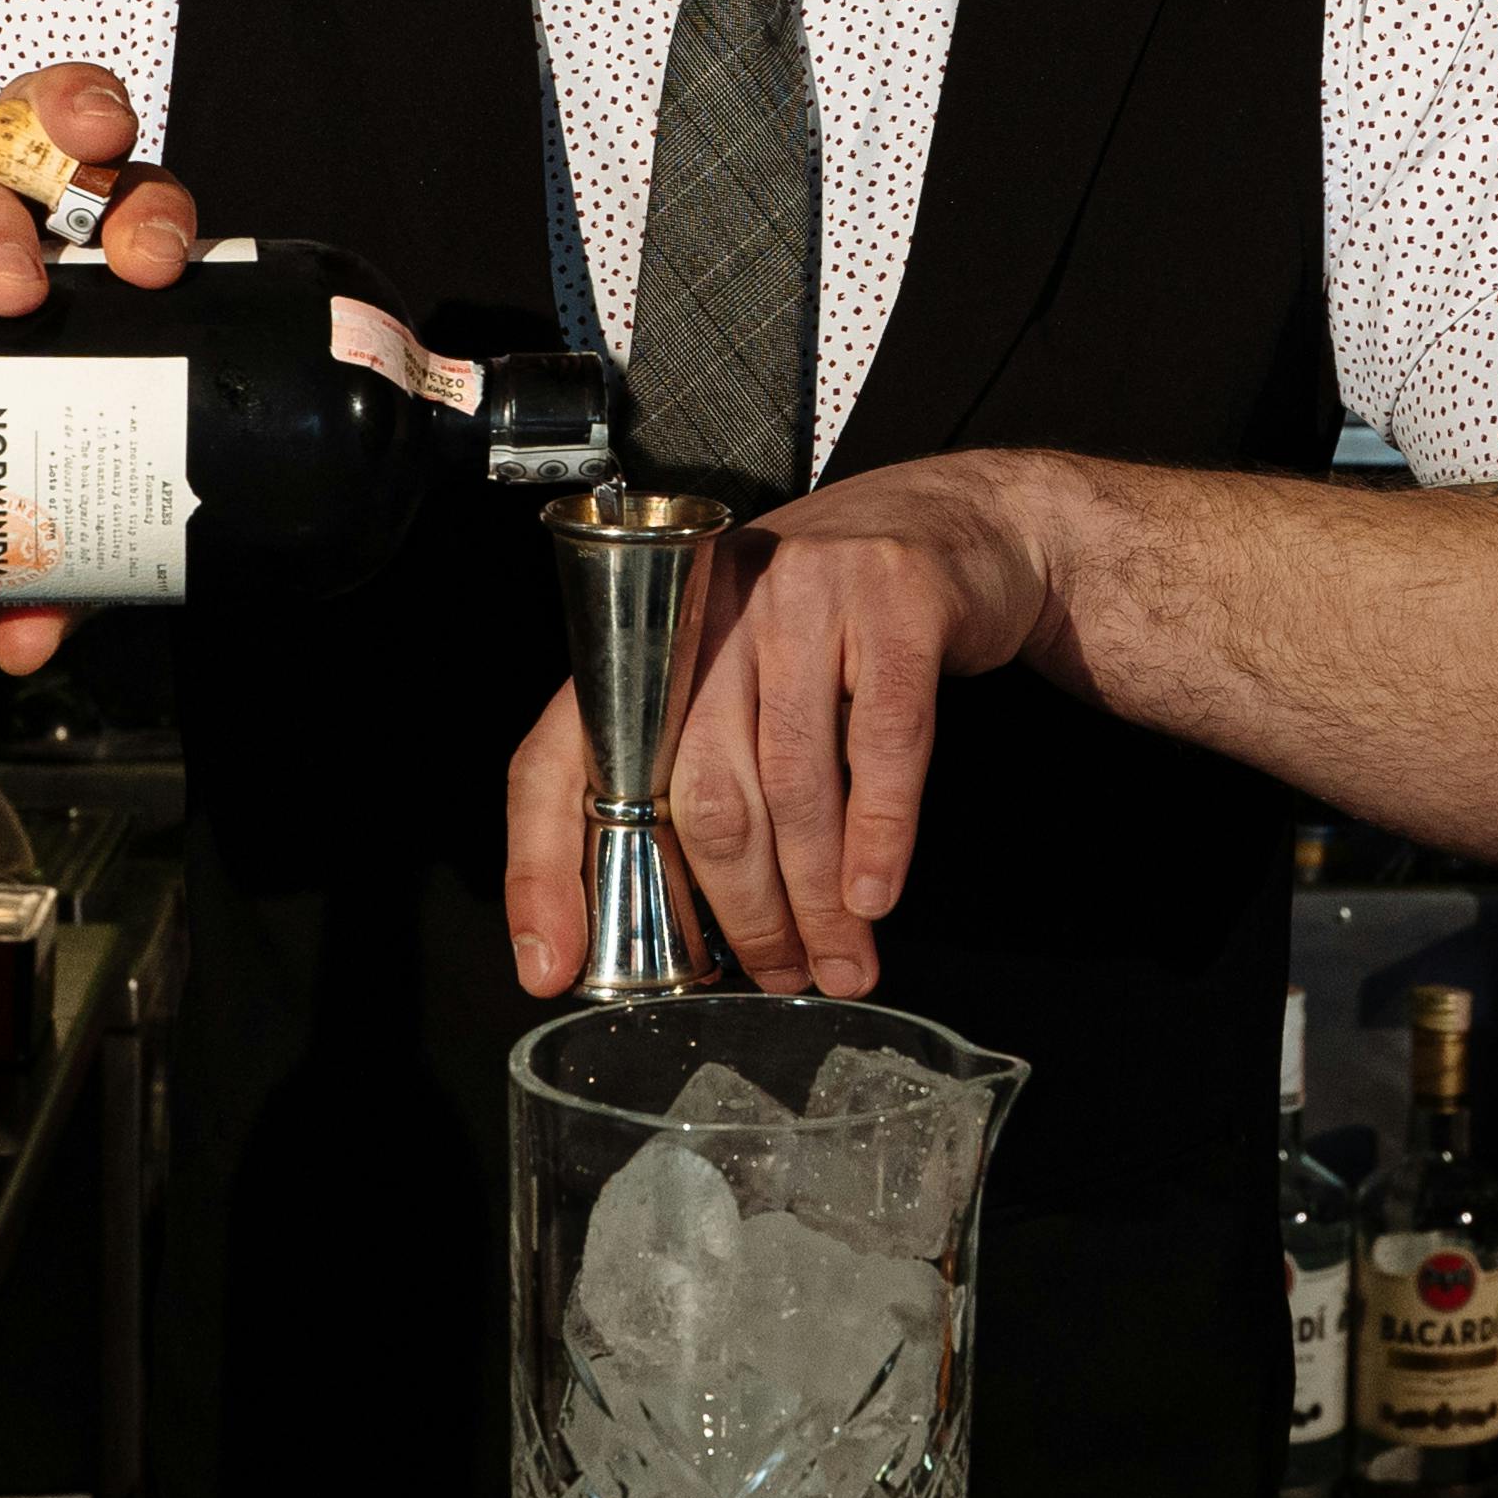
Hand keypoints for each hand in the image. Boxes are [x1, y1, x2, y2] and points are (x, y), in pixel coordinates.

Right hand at [0, 64, 198, 676]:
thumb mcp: (19, 526)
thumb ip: (41, 576)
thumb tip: (24, 640)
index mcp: (87, 280)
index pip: (133, 205)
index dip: (152, 211)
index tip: (157, 263)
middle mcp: (12, 239)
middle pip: (55, 170)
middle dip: (68, 198)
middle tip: (54, 284)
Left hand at [500, 453, 1068, 1001]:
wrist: (955, 520)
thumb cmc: (833, 621)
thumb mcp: (742, 680)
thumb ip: (702, 775)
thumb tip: (678, 928)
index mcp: (646, 643)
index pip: (558, 762)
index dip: (542, 871)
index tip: (553, 967)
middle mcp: (709, 610)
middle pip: (701, 796)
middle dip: (740, 915)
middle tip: (776, 978)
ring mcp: (802, 596)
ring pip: (792, 780)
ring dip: (816, 896)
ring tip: (841, 963)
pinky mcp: (893, 600)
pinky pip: (882, 741)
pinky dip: (879, 833)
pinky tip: (876, 895)